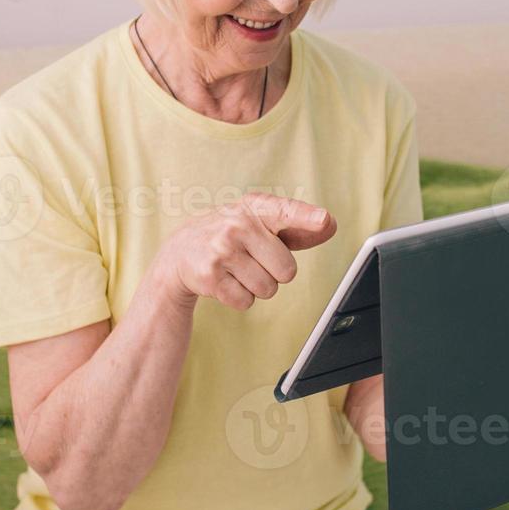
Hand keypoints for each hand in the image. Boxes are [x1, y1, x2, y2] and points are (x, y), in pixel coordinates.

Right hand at [154, 192, 336, 309]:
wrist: (179, 253)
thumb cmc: (232, 238)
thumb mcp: (260, 225)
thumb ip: (296, 227)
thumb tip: (329, 225)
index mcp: (254, 208)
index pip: (286, 211)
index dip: (307, 217)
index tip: (324, 220)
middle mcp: (237, 225)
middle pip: (287, 270)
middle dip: (274, 273)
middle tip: (252, 260)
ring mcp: (222, 250)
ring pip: (268, 289)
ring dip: (256, 286)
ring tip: (236, 270)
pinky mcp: (210, 276)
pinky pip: (246, 301)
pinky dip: (239, 298)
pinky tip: (224, 281)